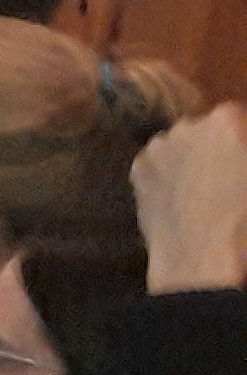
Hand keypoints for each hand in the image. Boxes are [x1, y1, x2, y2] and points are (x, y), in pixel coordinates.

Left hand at [133, 103, 246, 293]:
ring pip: (176, 145)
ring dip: (186, 158)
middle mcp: (189, 124)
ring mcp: (158, 146)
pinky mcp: (138, 169)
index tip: (237, 158)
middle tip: (221, 175)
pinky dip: (163, 175)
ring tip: (197, 189)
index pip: (235, 118)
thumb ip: (240, 147)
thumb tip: (234, 153)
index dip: (238, 140)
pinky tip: (175, 197)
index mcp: (227, 119)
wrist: (203, 255)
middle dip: (212, 146)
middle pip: (204, 129)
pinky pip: (154, 164)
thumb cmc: (244, 217)